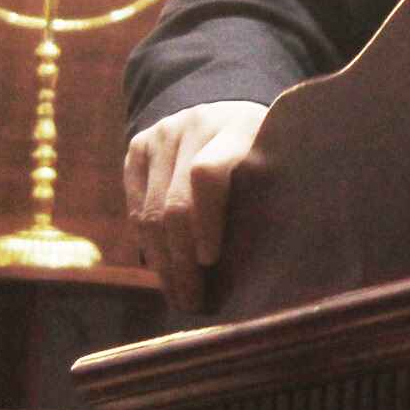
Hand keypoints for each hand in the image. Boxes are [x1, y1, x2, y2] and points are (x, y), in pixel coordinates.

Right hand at [124, 99, 268, 316]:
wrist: (227, 108)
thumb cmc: (263, 151)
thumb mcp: (275, 161)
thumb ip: (267, 196)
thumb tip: (262, 270)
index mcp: (238, 127)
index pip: (207, 176)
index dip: (205, 221)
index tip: (210, 260)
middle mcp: (194, 125)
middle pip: (173, 205)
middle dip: (182, 261)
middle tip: (193, 301)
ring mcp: (161, 134)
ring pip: (149, 214)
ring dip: (163, 262)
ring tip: (179, 296)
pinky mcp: (137, 146)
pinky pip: (135, 208)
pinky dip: (149, 245)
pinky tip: (165, 270)